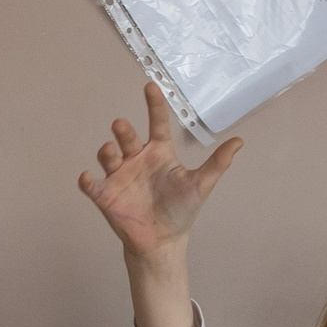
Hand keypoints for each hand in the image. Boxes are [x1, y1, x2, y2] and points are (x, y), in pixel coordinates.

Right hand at [78, 84, 239, 326]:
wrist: (163, 241)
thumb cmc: (181, 210)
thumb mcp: (201, 185)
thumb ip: (218, 163)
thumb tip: (240, 141)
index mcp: (159, 153)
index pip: (156, 123)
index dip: (154, 105)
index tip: (150, 86)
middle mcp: (137, 159)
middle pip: (127, 137)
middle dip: (123, 130)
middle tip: (121, 126)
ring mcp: (119, 176)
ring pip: (108, 156)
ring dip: (107, 151)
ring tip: (110, 152)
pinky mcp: (106, 195)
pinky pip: (92, 185)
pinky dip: (87, 181)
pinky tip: (87, 178)